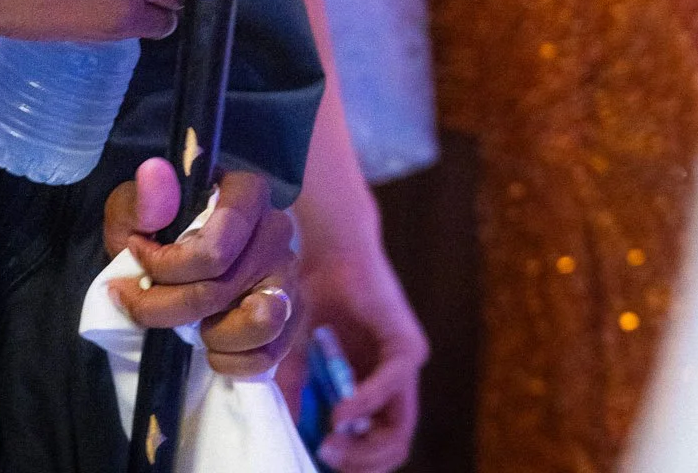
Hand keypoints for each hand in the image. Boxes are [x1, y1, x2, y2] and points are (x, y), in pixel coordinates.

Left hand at [104, 160, 297, 378]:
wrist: (170, 264)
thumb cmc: (152, 232)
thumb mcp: (132, 212)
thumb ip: (143, 201)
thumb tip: (154, 173)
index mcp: (244, 193)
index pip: (216, 248)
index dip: (169, 268)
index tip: (136, 259)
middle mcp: (276, 229)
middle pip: (224, 289)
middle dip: (171, 307)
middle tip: (139, 305)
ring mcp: (289, 273)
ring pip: (260, 322)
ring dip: (213, 335)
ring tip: (190, 323)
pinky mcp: (294, 314)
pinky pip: (269, 354)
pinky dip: (233, 361)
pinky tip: (211, 343)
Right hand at [295, 235, 426, 471]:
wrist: (327, 247)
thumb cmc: (312, 290)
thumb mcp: (297, 351)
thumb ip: (296, 390)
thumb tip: (289, 432)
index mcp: (374, 383)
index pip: (377, 441)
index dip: (352, 459)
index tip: (318, 456)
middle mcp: (396, 380)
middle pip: (393, 444)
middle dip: (359, 462)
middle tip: (326, 455)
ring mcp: (406, 365)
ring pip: (400, 430)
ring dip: (365, 446)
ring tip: (331, 443)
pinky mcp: (408, 347)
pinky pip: (392, 388)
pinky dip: (365, 405)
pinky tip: (340, 413)